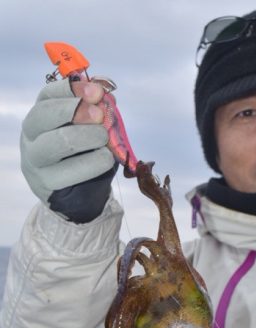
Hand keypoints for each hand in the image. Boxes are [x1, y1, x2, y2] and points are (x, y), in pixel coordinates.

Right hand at [20, 78, 116, 222]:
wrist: (81, 194)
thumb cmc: (85, 155)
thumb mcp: (92, 131)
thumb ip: (98, 113)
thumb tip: (107, 98)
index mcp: (41, 116)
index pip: (48, 95)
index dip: (72, 90)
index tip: (96, 92)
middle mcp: (31, 135)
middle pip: (44, 116)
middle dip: (76, 112)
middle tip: (100, 116)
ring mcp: (35, 160)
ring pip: (53, 144)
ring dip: (84, 137)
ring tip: (104, 139)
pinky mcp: (46, 184)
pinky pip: (65, 173)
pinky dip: (90, 164)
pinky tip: (105, 159)